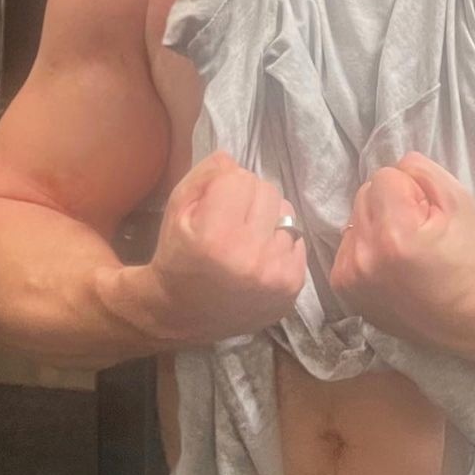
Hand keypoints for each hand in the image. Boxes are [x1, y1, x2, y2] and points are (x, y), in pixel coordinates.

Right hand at [95, 151, 305, 343]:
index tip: (211, 208)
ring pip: (286, 212)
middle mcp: (250, 257)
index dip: (222, 187)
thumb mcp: (177, 208)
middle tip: (229, 223)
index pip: (239, 177)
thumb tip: (236, 160)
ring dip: (266, 220)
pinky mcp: (292, 286)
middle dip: (247, 200)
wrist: (182, 314)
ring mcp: (275, 275)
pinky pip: (297, 239)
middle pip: (267, 190)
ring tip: (245, 241)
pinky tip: (258, 258)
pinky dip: (279, 242)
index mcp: (215, 237)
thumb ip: (206, 174)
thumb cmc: (178, 256)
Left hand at [330, 152, 474, 354]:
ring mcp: (350, 274)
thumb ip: (426, 171)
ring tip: (402, 249)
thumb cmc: (465, 259)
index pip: (385, 176)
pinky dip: (366, 245)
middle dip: (390, 203)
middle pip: (365, 193)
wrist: (462, 319)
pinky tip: (388, 263)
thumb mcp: (460, 203)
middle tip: (417, 229)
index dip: (411, 189)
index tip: (426, 213)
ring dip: (376, 223)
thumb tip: (398, 164)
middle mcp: (365, 255)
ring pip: (354, 217)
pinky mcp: (342, 286)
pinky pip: (347, 242)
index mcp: (395, 233)